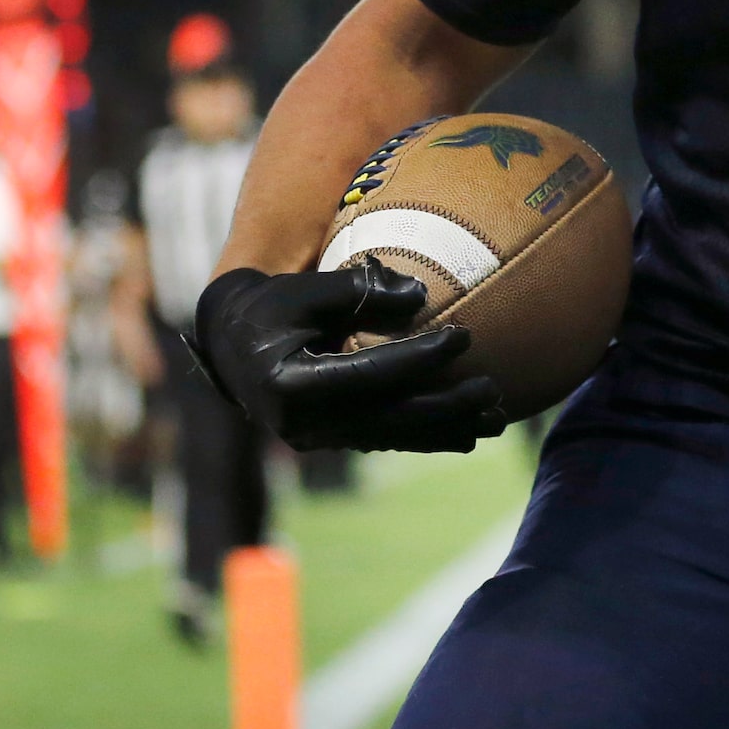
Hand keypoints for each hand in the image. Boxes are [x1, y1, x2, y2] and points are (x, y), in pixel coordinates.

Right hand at [191, 262, 504, 452]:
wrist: (231, 347)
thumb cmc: (270, 307)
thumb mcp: (305, 290)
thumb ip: (357, 290)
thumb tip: (420, 293)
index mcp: (290, 384)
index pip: (367, 374)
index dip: (419, 357)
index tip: (465, 337)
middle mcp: (303, 422)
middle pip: (387, 417)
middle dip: (446, 407)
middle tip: (493, 389)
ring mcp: (317, 437)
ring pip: (392, 436)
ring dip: (446, 429)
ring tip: (497, 417)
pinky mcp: (331, 439)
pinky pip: (386, 438)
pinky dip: (427, 436)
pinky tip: (467, 431)